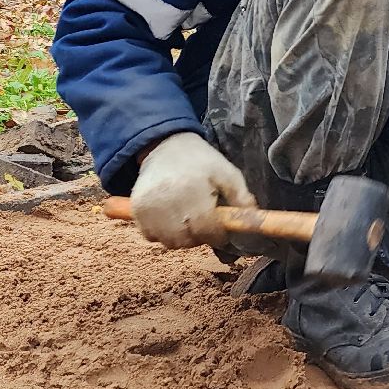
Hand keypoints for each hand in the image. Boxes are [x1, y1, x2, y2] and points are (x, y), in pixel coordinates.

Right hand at [131, 132, 256, 248]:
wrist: (165, 147)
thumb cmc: (201, 162)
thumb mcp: (227, 173)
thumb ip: (241, 198)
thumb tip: (252, 222)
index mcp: (193, 190)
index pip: (206, 229)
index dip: (218, 235)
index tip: (221, 231)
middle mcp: (168, 200)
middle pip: (187, 240)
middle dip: (200, 236)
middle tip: (204, 221)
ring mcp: (149, 207)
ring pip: (170, 242)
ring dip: (182, 237)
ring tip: (187, 218)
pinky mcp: (136, 210)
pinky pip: (151, 236)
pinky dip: (163, 233)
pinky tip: (170, 217)